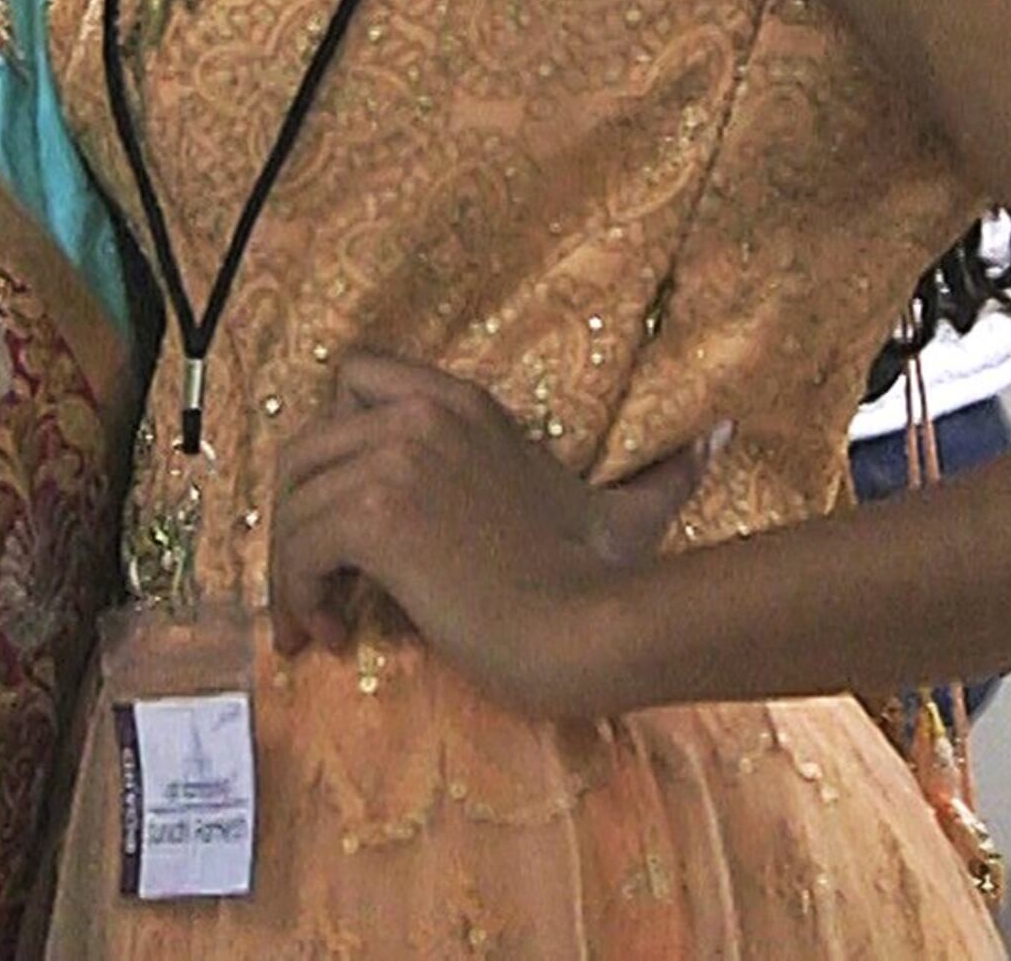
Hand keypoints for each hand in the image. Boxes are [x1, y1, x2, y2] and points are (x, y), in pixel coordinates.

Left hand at [265, 352, 725, 719]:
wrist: (595, 632)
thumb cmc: (606, 583)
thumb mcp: (626, 510)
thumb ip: (664, 472)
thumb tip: (719, 436)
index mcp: (459, 404)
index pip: (351, 375)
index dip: (331, 443)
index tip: (343, 514)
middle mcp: (421, 416)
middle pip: (302, 449)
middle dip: (296, 520)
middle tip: (319, 589)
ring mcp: (395, 459)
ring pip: (291, 503)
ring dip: (290, 571)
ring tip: (319, 626)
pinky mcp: (377, 515)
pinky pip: (296, 547)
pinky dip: (295, 595)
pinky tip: (329, 635)